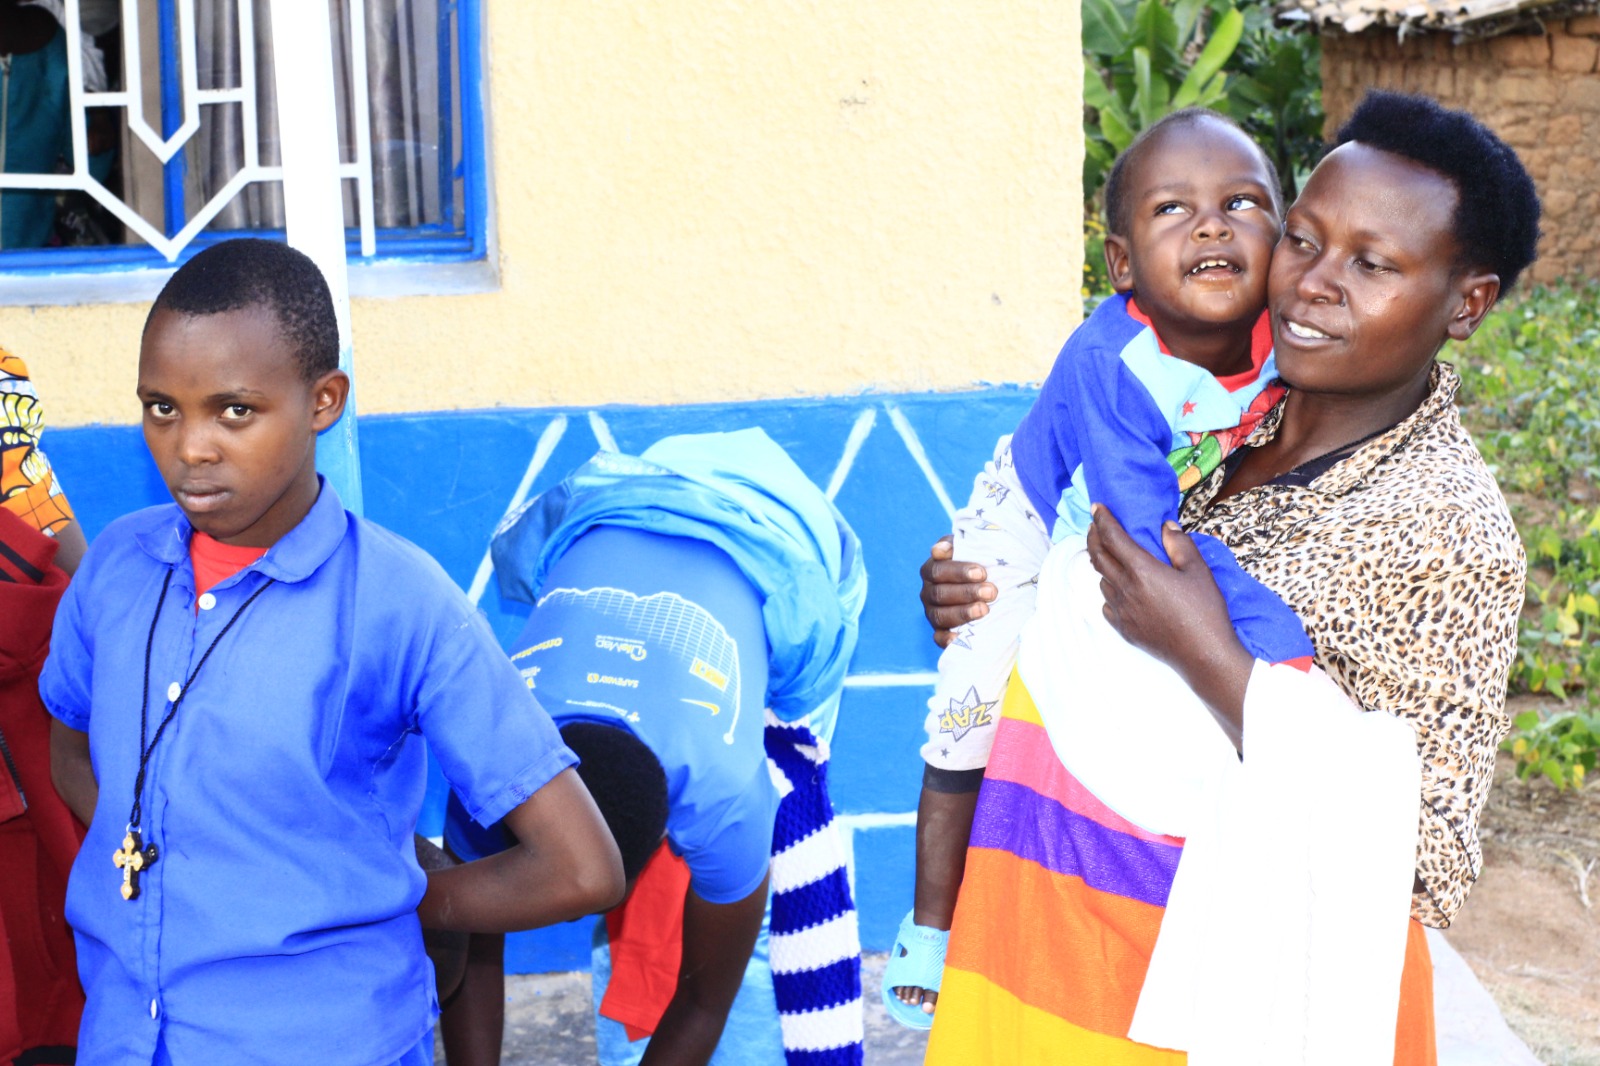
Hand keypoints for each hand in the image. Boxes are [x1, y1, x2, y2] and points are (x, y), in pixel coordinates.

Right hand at [920, 536, 996, 646]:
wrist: (986, 584)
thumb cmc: (977, 563)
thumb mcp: (969, 548)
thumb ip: (958, 545)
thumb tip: (940, 550)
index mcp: (931, 570)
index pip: (938, 570)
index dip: (958, 572)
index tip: (981, 573)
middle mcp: (928, 592)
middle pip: (940, 594)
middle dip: (967, 593)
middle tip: (991, 592)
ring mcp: (932, 613)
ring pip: (940, 616)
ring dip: (962, 613)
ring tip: (985, 610)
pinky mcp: (940, 632)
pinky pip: (938, 638)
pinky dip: (947, 639)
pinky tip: (960, 637)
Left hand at [1086, 505, 1252, 747]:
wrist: (1203, 654)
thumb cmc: (1205, 610)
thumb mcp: (1198, 571)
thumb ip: (1179, 544)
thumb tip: (1166, 527)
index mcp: (1142, 570)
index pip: (1113, 538)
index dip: (1102, 520)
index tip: (1096, 507)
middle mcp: (1125, 589)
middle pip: (1099, 557)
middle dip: (1094, 537)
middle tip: (1095, 525)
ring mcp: (1121, 611)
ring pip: (1102, 580)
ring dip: (1102, 564)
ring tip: (1109, 555)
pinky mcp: (1123, 628)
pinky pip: (1107, 603)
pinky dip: (1109, 590)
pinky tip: (1119, 589)